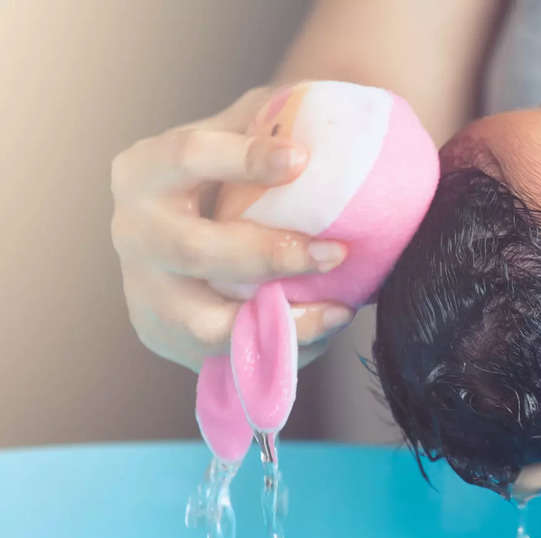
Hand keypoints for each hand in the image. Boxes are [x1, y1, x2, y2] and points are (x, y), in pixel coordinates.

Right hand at [110, 87, 353, 371]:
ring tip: (339, 309)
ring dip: (281, 319)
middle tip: (334, 251)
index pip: (187, 157)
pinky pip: (232, 357)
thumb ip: (269, 118)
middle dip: (269, 254)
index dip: (243, 157)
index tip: (303, 158)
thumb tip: (327, 109)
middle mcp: (135, 235)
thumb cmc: (220, 177)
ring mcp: (148, 295)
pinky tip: (327, 326)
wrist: (186, 242)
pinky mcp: (171, 340)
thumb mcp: (231, 137)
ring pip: (206, 323)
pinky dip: (286, 348)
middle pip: (194, 250)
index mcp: (144, 172)